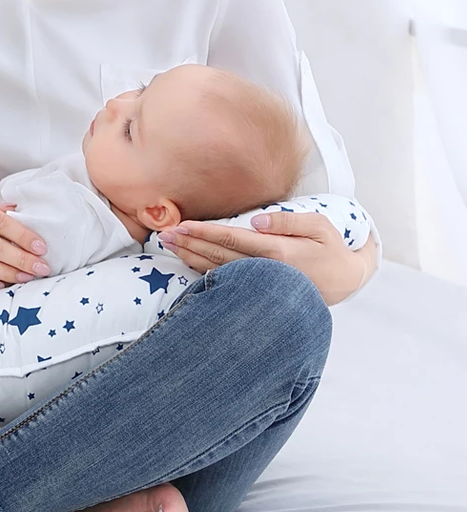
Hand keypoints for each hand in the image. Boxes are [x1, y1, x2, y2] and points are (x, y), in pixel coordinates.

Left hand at [158, 211, 375, 305]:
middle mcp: (263, 271)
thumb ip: (286, 221)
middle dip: (189, 244)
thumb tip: (256, 222)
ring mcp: (260, 284)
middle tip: (164, 234)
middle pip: (217, 256)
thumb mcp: (319, 226)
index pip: (232, 240)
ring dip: (191, 257)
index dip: (204, 233)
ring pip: (217, 270)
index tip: (182, 226)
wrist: (346, 281)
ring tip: (170, 246)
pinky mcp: (258, 290)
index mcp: (277, 253)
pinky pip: (225, 281)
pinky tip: (189, 262)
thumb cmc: (331, 249)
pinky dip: (204, 272)